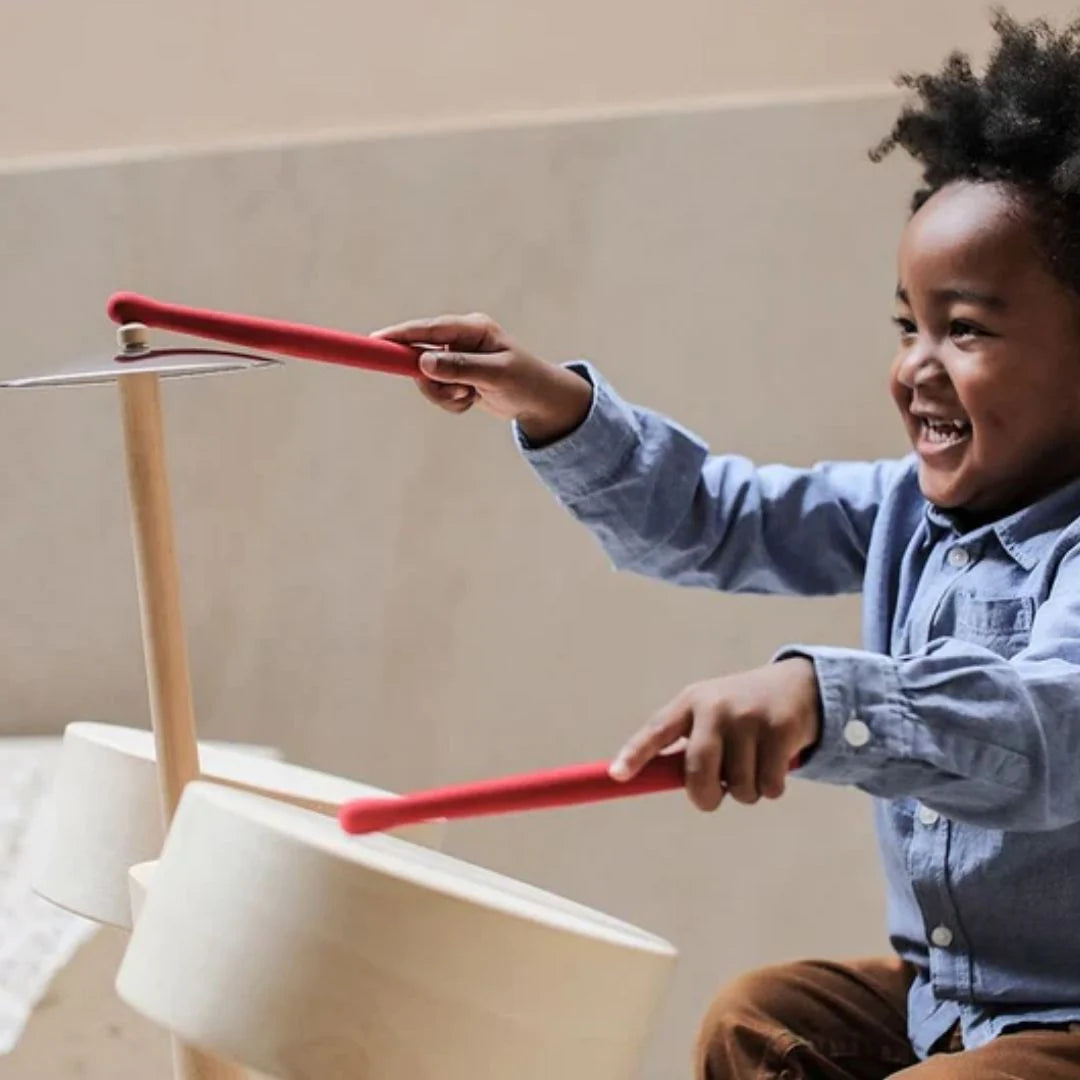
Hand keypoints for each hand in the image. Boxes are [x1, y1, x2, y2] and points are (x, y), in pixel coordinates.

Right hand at [372, 313, 592, 443]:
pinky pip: (437, 392)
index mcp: (473, 328)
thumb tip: (424, 362)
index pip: (429, 328)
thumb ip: (460, 367)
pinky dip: (451, 403)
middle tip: (459, 392)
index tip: (376, 340)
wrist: (539, 402)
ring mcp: (455, 358)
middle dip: (434, 381)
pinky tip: (471, 400)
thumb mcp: (496, 374)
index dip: (400, 334)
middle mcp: (461, 339)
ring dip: (445, 395)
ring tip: (471, 397)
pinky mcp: (454, 376)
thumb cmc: (525, 381)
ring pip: (427, 379)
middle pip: (421, 355)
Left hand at [609, 659, 820, 809]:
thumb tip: (655, 785)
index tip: (618, 775)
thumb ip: (686, 747)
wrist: (796, 686)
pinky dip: (771, 788)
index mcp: (690, 703)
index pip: (655, 731)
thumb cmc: (740, 714)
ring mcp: (748, 716)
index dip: (634, 754)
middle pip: (698, 771)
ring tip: (753, 766)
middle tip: (713, 797)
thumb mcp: (708, 717)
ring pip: (738, 787)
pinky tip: (775, 765)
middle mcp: (715, 707)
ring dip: (746, 792)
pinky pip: (768, 786)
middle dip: (705, 797)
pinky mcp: (779, 729)